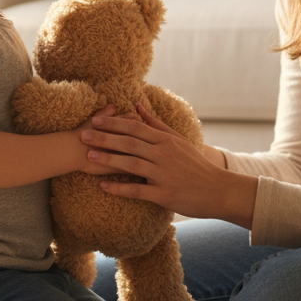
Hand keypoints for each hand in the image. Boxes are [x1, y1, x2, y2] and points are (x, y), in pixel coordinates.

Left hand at [80, 104, 256, 227]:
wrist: (217, 190)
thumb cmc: (195, 165)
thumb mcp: (178, 141)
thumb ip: (156, 124)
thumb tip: (138, 106)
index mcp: (166, 140)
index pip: (135, 128)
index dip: (114, 123)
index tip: (95, 120)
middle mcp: (164, 155)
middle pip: (130, 143)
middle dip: (105, 138)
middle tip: (83, 135)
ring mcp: (164, 174)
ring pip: (131, 164)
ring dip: (108, 160)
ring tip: (89, 156)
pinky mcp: (164, 194)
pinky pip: (137, 190)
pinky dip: (119, 188)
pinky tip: (103, 186)